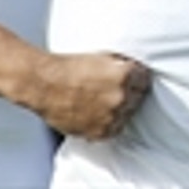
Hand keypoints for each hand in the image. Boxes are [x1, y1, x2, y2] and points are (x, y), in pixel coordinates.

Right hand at [26, 52, 151, 139]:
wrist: (43, 84)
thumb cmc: (68, 67)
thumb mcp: (101, 56)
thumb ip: (121, 65)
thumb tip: (135, 71)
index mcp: (124, 75)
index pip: (145, 79)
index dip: (136, 78)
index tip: (130, 79)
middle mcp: (121, 97)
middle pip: (139, 98)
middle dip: (129, 93)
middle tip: (112, 89)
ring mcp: (111, 117)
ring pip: (127, 115)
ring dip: (119, 109)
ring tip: (101, 101)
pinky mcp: (100, 132)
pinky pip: (114, 129)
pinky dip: (108, 122)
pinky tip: (96, 113)